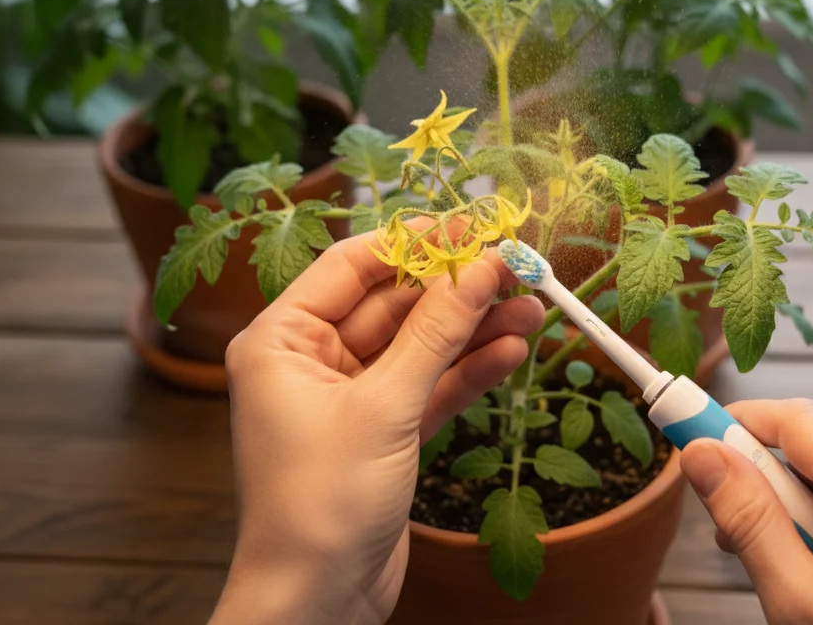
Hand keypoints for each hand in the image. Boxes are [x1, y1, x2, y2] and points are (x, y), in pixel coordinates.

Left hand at [209, 232, 542, 624]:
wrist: (316, 603)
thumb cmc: (320, 504)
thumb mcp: (384, 407)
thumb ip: (436, 333)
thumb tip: (480, 268)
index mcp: (280, 340)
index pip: (352, 267)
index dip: (414, 243)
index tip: (472, 226)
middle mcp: (309, 361)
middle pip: (393, 305)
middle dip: (456, 291)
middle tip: (517, 269)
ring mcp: (347, 399)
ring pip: (418, 347)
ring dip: (473, 330)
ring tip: (532, 309)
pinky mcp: (380, 434)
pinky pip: (428, 388)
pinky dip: (467, 372)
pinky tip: (512, 353)